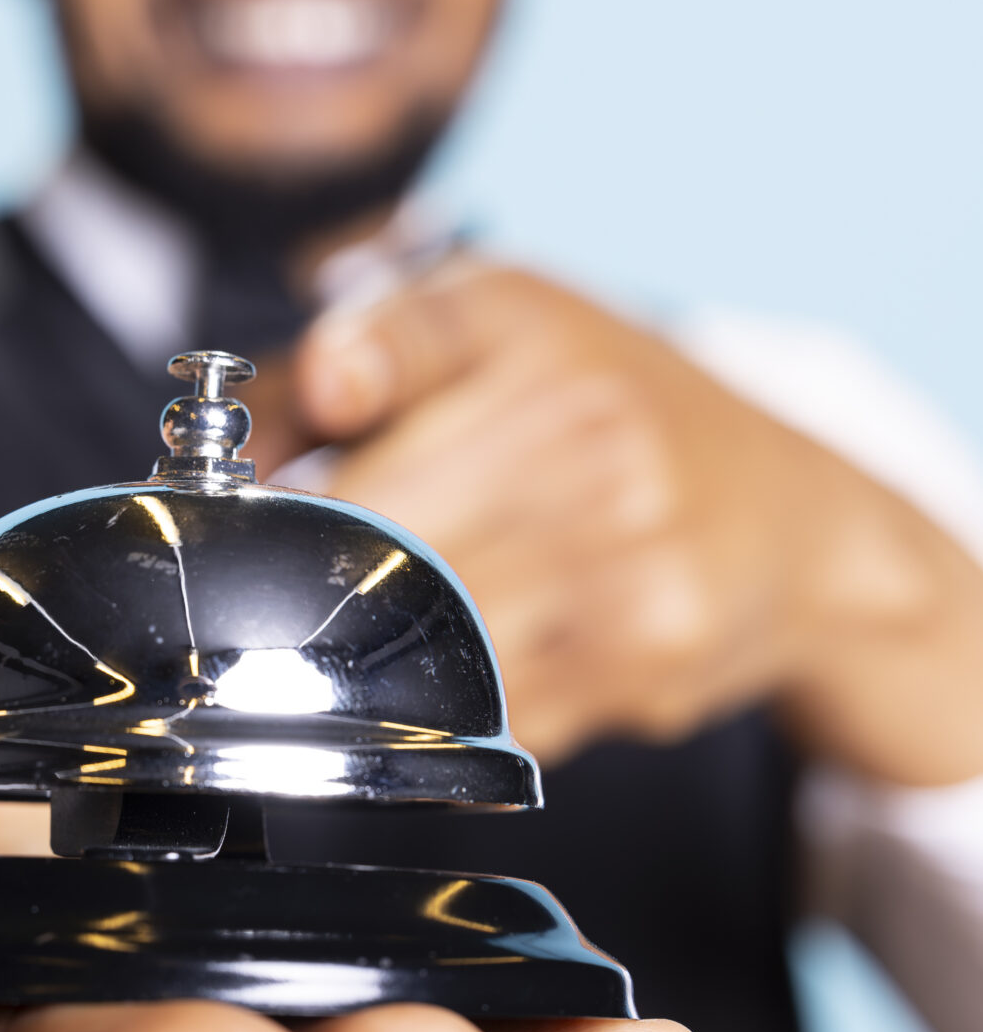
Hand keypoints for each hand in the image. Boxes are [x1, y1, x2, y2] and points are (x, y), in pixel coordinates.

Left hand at [294, 260, 982, 780]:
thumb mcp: (497, 323)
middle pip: (376, 533)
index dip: (287, 456)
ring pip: (421, 635)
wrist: (794, 520)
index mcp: (526, 331)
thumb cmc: (619, 407)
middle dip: (313, 569)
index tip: (254, 504)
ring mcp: (623, 557)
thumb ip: (357, 358)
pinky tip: (476, 656)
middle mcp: (586, 436)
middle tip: (292, 583)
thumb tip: (237, 437)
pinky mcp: (642, 664)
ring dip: (373, 643)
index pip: (363, 371)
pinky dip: (453, 697)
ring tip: (386, 613)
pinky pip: (485, 708)